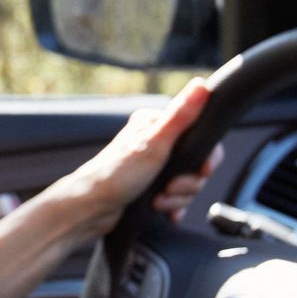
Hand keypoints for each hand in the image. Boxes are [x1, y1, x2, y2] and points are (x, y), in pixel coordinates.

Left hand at [58, 78, 225, 235]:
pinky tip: (165, 212)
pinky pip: (177, 198)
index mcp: (156, 124)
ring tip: (159, 201)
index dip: (206, 159)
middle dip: (187, 183)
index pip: (201, 138)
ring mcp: (154, 166)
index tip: (201, 171)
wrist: (91, 209)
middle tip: (169, 188)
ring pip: (188, 184)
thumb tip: (200, 85)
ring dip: (177, 198)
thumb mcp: (154, 144)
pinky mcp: (151, 187)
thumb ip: (180, 116)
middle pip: (197, 164)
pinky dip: (174, 206)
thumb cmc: (115, 175)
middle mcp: (156, 142)